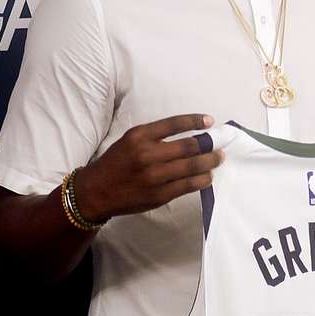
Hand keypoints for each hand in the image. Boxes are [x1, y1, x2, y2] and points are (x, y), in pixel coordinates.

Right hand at [74, 114, 222, 220]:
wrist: (95, 192)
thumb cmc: (116, 163)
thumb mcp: (130, 140)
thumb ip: (155, 135)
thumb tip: (189, 133)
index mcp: (139, 136)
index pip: (175, 124)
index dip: (196, 121)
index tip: (209, 121)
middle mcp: (148, 154)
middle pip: (190, 147)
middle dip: (209, 145)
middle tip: (219, 145)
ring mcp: (155, 176)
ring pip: (193, 167)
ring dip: (210, 162)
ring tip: (218, 159)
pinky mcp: (159, 195)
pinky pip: (188, 186)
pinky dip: (202, 180)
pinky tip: (207, 176)